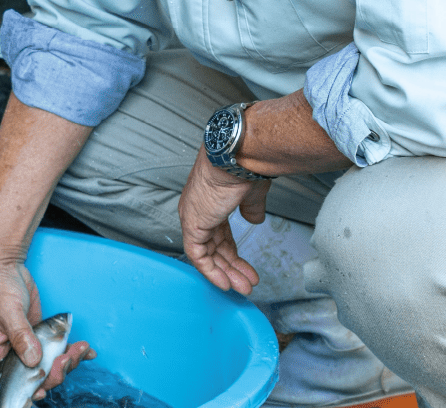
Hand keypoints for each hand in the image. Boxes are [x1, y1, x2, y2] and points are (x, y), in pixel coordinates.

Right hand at [0, 260, 95, 398]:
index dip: (22, 391)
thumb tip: (34, 360)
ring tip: (81, 350)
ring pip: (46, 364)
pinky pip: (54, 348)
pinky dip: (70, 349)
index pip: (3, 384)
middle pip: (30, 377)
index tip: (40, 390)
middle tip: (66, 361)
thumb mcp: (7, 312)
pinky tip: (86, 349)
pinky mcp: (37, 334)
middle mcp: (6, 353)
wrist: (3, 264)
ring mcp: (24, 344)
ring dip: (66, 361)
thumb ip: (20, 336)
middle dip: (52, 373)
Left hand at [179, 146, 271, 294]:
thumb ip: (251, 208)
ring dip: (226, 273)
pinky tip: (226, 283)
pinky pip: (197, 256)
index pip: (219, 234)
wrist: (237, 159)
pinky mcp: (192, 225)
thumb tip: (254, 219)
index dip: (232, 252)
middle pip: (214, 246)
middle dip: (232, 267)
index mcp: (210, 201)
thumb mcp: (251, 193)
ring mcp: (193, 218)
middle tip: (247, 282)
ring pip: (207, 254)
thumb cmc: (244, 168)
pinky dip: (211, 271)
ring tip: (244, 287)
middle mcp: (198, 210)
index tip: (246, 266)